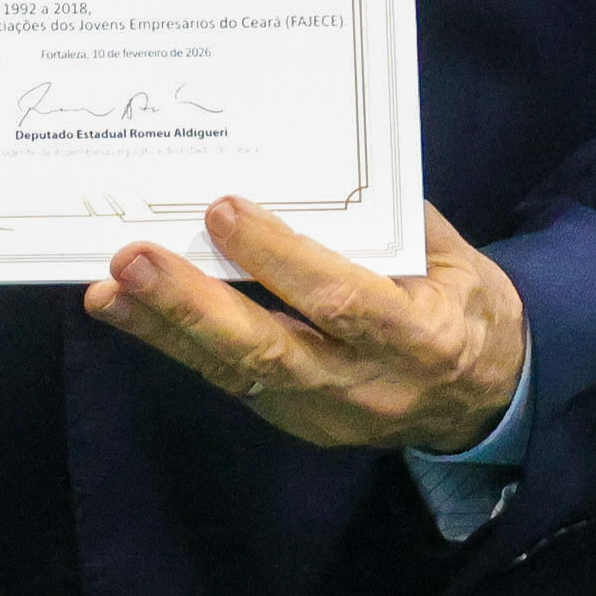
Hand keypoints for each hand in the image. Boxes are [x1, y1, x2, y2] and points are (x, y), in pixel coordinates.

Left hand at [83, 202, 526, 454]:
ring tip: (109, 291)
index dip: (281, 258)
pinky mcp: (296, 423)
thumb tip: (316, 171)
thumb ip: (394, 220)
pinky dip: (177, 344)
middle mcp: (367, 384)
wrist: (486, 400)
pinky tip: (130, 312)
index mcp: (421, 338)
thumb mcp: (457, 259)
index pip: (343, 300)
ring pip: (237, 374)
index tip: (223, 211)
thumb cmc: (466, 308)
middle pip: (271, 353)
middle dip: (194, 307)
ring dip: (166, 330)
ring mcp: (327, 413)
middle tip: (131, 262)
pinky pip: (231, 381)